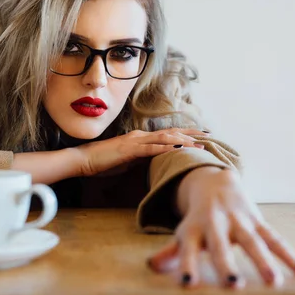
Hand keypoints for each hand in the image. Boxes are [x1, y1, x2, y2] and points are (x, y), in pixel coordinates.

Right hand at [76, 128, 205, 176]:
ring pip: (164, 138)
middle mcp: (141, 136)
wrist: (85, 160)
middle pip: (171, 132)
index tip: (202, 136)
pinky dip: (166, 148)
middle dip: (191, 133)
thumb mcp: (128, 161)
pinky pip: (151, 148)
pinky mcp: (130, 149)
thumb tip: (154, 162)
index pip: (167, 134)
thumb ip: (141, 159)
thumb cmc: (104, 162)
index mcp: (141, 138)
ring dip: (183, 141)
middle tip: (209, 134)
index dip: (185, 134)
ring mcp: (135, 141)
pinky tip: (178, 149)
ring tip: (199, 144)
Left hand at [148, 166, 294, 288]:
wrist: (215, 182)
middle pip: (220, 245)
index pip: (187, 250)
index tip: (188, 284)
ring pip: (252, 241)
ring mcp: (238, 221)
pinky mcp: (257, 221)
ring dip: (263, 260)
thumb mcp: (183, 232)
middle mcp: (215, 224)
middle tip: (233, 285)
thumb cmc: (198, 219)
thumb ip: (172, 252)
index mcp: (193, 229)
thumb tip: (152, 267)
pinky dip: (289, 254)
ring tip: (273, 282)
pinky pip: (274, 238)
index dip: (187, 265)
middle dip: (226, 264)